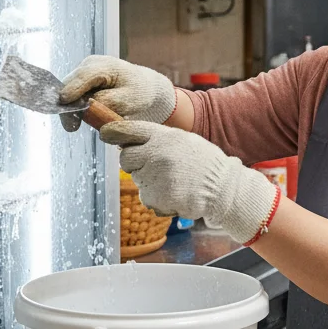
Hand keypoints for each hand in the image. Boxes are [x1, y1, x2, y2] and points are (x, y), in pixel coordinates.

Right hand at [57, 56, 175, 131]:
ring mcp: (84, 71)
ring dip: (74, 108)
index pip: (81, 77)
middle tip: (72, 127)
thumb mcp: (127, 100)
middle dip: (70, 106)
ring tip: (81, 123)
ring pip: (69, 91)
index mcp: (103, 65)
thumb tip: (86, 106)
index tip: (66, 108)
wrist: (142, 86)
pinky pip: (73, 95)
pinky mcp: (82, 80)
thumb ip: (107, 102)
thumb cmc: (138, 92)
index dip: (71, 93)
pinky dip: (78, 106)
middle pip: (70, 85)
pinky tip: (86, 115)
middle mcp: (89, 64)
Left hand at [100, 120, 279, 244]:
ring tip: (175, 180)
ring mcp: (153, 176)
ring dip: (149, 182)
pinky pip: (146, 197)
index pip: (128, 130)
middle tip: (156, 166)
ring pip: (137, 179)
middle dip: (135, 163)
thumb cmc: (204, 163)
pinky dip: (158, 198)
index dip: (113, 131)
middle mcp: (155, 153)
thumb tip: (128, 142)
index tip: (105, 132)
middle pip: (126, 158)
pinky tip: (176, 193)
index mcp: (163, 136)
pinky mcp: (155, 197)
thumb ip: (157, 139)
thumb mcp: (182, 140)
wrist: (222, 188)